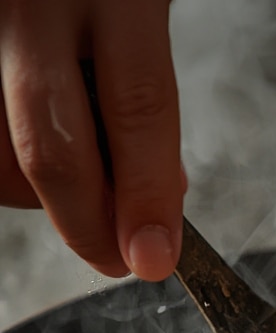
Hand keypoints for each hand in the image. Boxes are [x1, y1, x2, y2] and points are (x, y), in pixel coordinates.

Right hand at [0, 0, 184, 279]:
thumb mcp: (140, 6)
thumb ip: (142, 95)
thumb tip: (154, 200)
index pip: (139, 108)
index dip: (146, 199)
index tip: (154, 259)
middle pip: (51, 145)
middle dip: (86, 224)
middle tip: (117, 257)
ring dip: (41, 193)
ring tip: (82, 175)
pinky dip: (8, 162)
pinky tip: (36, 143)